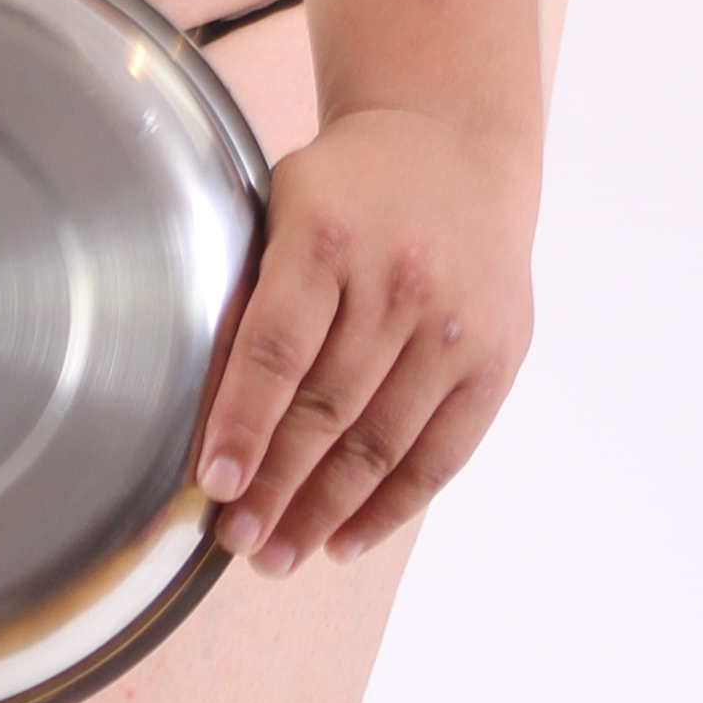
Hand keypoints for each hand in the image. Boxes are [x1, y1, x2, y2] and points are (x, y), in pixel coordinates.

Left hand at [199, 105, 536, 571]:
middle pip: (328, 409)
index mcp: (330, 236)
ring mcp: (456, 325)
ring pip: (383, 443)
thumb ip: (251, 292)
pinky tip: (346, 539)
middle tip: (238, 541)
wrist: (454, 147)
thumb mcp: (283, 206)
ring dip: (326, 511)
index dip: (243, 424)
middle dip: (277, 487)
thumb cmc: (348, 189)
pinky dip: (392, 507)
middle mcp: (401, 281)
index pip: (278, 350)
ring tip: (280, 554)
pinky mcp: (498, 358)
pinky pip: (441, 454)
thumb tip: (205, 414)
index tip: (214, 485)